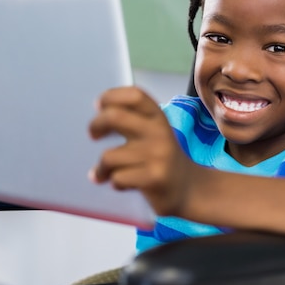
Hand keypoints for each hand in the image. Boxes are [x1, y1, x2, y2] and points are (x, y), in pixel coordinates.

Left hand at [88, 87, 197, 216]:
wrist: (190, 189)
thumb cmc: (162, 160)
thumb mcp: (155, 134)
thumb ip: (133, 122)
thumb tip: (98, 119)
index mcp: (158, 118)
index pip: (134, 95)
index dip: (112, 96)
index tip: (99, 106)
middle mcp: (159, 133)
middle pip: (115, 117)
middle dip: (96, 125)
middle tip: (93, 135)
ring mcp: (157, 156)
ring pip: (109, 156)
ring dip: (101, 168)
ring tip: (104, 173)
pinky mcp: (154, 178)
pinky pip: (117, 178)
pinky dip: (114, 182)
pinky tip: (122, 184)